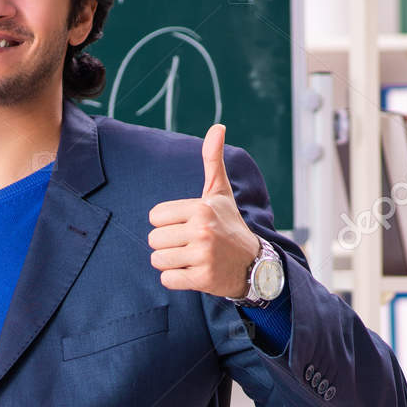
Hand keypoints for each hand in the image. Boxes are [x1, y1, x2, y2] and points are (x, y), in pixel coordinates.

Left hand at [147, 123, 260, 299]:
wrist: (253, 264)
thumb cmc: (229, 226)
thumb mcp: (220, 193)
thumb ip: (212, 160)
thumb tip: (217, 126)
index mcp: (201, 207)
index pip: (155, 217)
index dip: (166, 224)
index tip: (186, 226)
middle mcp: (202, 230)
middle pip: (153, 240)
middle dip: (167, 245)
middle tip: (189, 245)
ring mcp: (203, 255)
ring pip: (158, 260)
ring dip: (170, 262)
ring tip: (191, 258)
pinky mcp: (202, 278)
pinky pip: (167, 280)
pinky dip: (176, 279)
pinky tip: (193, 272)